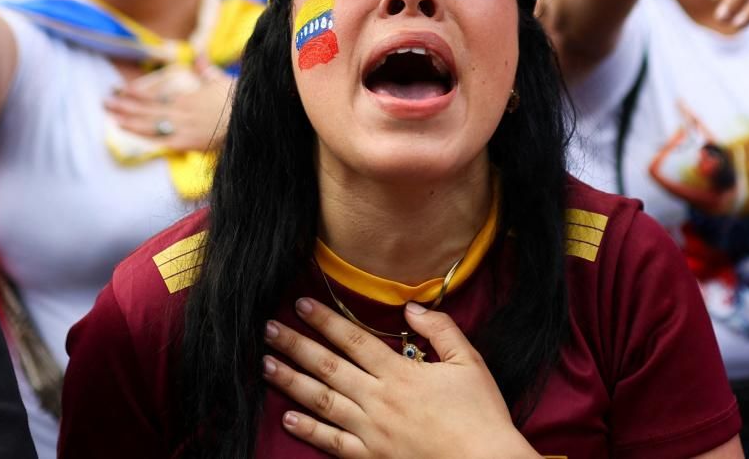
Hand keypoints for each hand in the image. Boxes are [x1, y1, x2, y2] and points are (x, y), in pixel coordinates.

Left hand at [105, 64, 233, 150]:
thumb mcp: (222, 81)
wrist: (250, 119)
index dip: (136, 93)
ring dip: (128, 119)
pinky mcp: (188, 143)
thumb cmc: (238, 101)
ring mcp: (183, 128)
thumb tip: (199, 53)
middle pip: (146, 109)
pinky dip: (144, 136)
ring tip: (111, 115)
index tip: (120, 89)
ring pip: (149, 124)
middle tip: (104, 102)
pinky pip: (161, 141)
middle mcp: (181, 112)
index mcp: (187, 97)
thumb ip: (206, 69)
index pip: (155, 95)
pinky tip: (129, 133)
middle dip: (124, 105)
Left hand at [262, 297, 531, 458]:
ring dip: (292, 381)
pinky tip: (287, 417)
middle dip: (296, 345)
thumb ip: (440, 329)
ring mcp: (372, 431)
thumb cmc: (481, 415)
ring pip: (323, 401)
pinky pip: (333, 442)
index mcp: (401, 373)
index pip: (353, 339)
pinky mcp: (372, 457)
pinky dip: (308, 430)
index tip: (300, 303)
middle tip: (268, 328)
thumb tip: (411, 307)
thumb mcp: (469, 362)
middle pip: (328, 366)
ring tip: (267, 364)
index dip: (325, 320)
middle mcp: (379, 399)